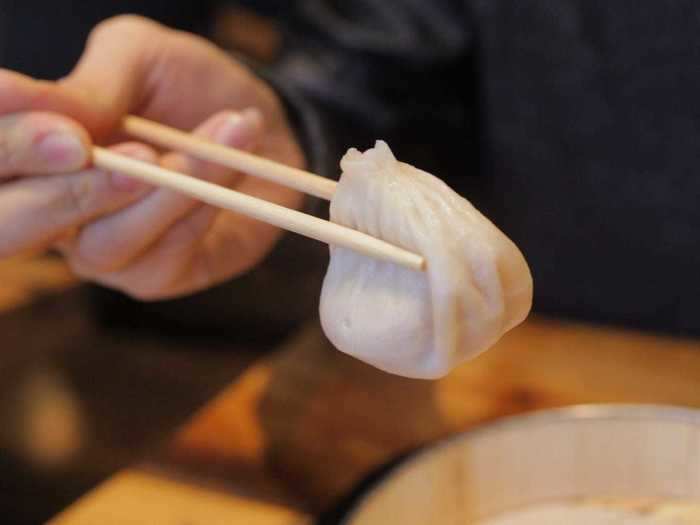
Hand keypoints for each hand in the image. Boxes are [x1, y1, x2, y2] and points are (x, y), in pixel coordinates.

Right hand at [0, 15, 304, 298]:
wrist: (258, 120)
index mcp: (34, 156)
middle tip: (143, 150)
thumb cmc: (188, 85)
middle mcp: (54, 212)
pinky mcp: (155, 275)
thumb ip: (90, 83)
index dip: (13, 146)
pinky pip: (162, 252)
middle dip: (78, 188)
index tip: (53, 121)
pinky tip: (232, 160)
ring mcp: (102, 251)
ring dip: (170, 187)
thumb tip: (17, 99)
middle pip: (20, 229)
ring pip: (107, 242)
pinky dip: (200, 203)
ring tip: (224, 132)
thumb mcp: (140, 58)